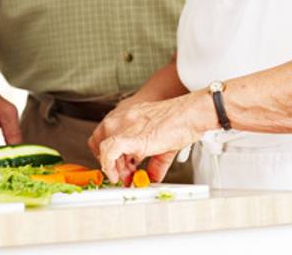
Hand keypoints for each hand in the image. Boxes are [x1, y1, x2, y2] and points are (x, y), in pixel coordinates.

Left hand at [89, 91, 209, 184]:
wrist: (190, 114)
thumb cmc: (180, 121)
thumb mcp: (161, 140)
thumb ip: (154, 161)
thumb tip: (153, 178)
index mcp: (128, 115)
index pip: (104, 134)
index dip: (110, 153)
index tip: (119, 165)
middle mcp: (122, 118)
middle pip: (100, 142)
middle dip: (111, 161)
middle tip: (125, 174)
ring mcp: (124, 126)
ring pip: (102, 148)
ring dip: (112, 166)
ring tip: (127, 175)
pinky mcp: (131, 137)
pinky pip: (109, 152)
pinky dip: (110, 166)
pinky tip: (118, 176)